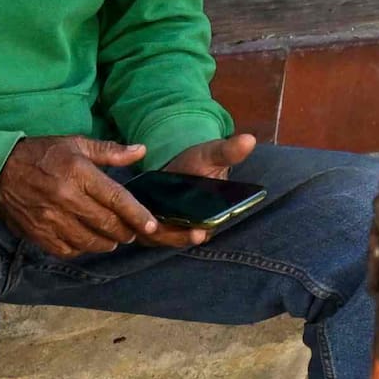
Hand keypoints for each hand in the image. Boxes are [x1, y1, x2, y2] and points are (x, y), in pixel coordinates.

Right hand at [0, 132, 166, 258]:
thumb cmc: (41, 154)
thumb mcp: (75, 144)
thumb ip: (110, 151)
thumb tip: (141, 151)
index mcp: (78, 173)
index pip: (116, 199)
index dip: (137, 215)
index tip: (152, 226)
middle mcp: (66, 198)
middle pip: (106, 224)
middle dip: (125, 232)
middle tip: (131, 232)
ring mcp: (51, 219)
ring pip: (90, 242)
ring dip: (106, 242)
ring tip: (111, 238)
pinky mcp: (39, 234)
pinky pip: (68, 250)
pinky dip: (82, 248)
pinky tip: (86, 241)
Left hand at [143, 129, 259, 248]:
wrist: (174, 166)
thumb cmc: (197, 163)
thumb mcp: (211, 156)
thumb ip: (227, 152)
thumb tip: (249, 140)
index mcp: (208, 219)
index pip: (204, 233)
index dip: (199, 234)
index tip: (199, 232)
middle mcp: (187, 229)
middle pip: (180, 238)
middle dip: (176, 237)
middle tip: (164, 231)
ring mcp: (166, 228)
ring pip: (158, 237)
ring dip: (152, 233)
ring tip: (147, 226)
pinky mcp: (146, 224)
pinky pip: (141, 230)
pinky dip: (135, 226)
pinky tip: (128, 219)